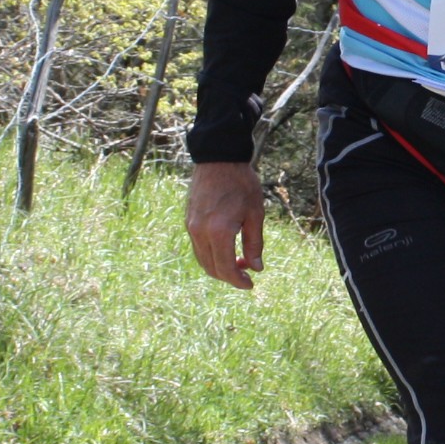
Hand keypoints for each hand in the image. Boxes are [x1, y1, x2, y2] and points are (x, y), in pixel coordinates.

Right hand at [185, 162, 267, 288]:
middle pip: (211, 268)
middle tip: (247, 273)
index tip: (250, 284)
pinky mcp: (188, 221)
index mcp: (219, 232)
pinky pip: (198, 247)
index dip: (238, 281)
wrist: (218, 159)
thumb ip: (255, 243)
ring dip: (219, 267)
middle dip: (229, 276)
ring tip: (238, 261)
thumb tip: (256, 268)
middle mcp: (200, 232)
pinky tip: (226, 248)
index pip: (226, 269)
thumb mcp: (255, 214)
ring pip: (202, 260)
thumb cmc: (241, 184)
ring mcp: (191, 227)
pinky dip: (211, 255)